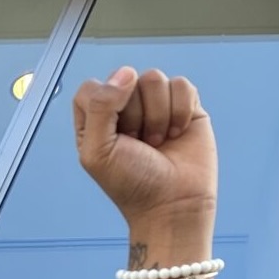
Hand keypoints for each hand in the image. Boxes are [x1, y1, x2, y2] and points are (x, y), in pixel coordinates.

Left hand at [73, 67, 216, 243]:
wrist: (173, 205)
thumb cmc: (132, 185)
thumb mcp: (97, 151)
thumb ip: (100, 106)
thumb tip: (126, 73)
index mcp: (96, 119)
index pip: (93, 87)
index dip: (105, 105)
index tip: (115, 134)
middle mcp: (125, 108)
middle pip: (126, 79)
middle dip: (134, 115)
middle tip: (138, 145)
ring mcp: (156, 105)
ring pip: (154, 78)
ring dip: (158, 115)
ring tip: (158, 142)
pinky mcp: (185, 106)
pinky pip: (181, 85)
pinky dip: (180, 111)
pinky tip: (176, 134)